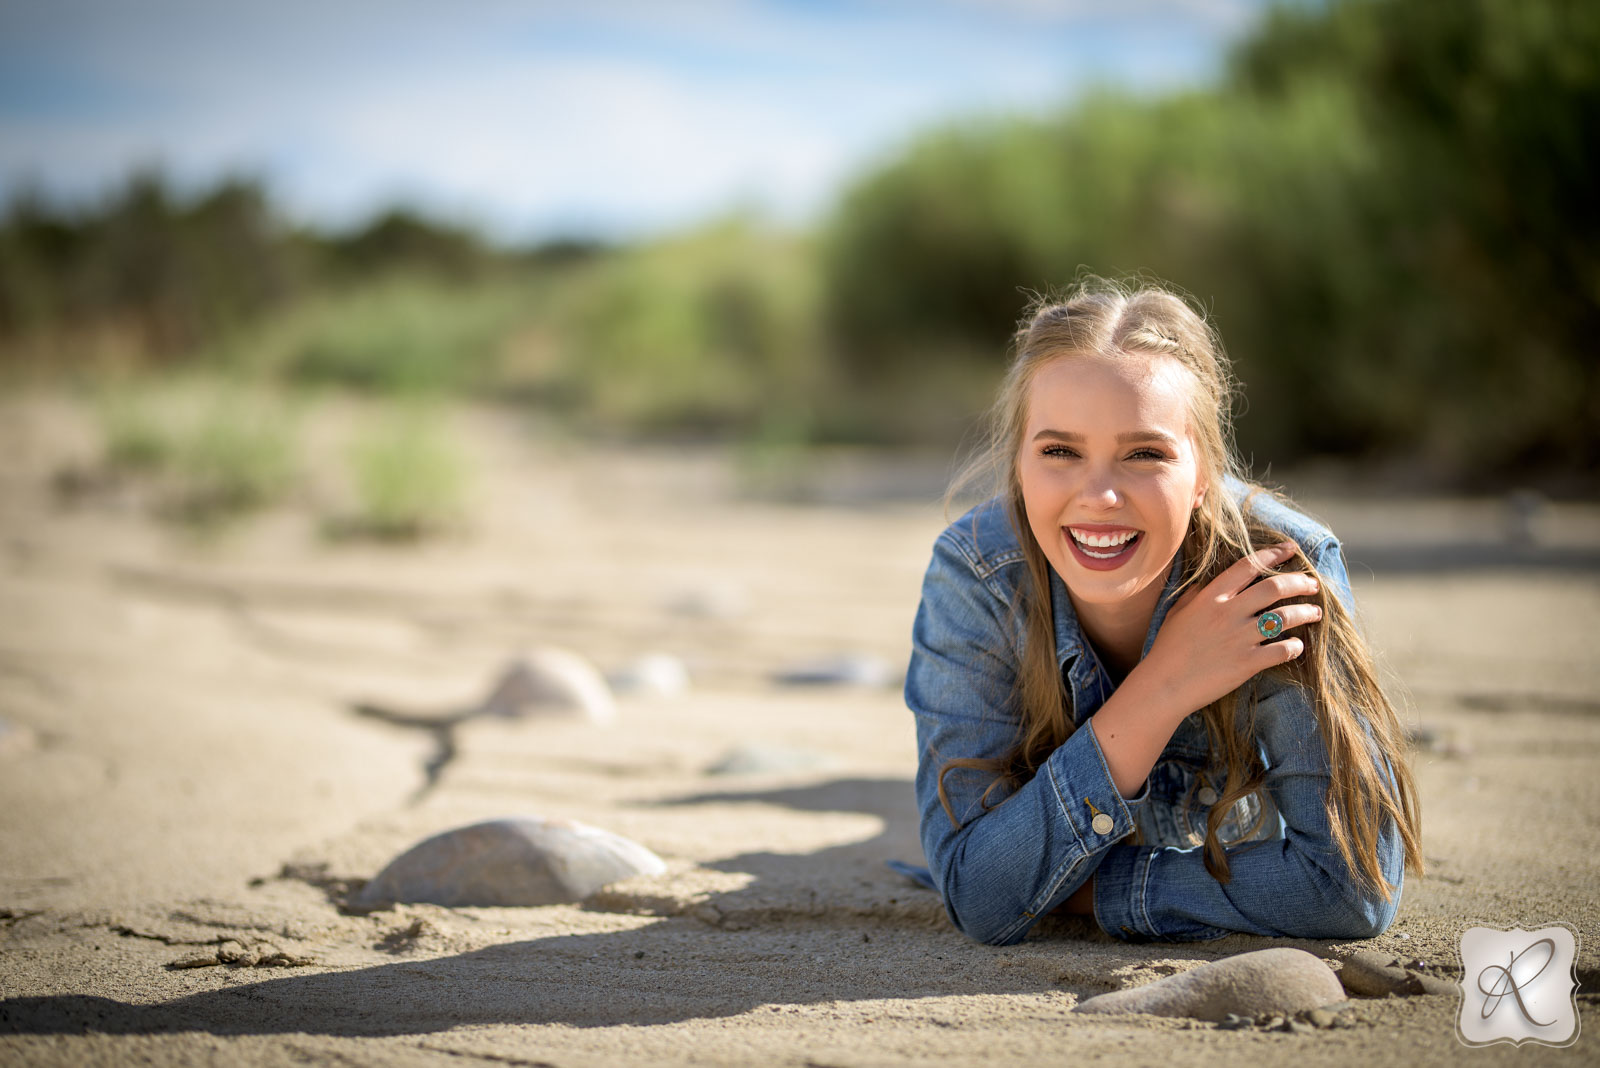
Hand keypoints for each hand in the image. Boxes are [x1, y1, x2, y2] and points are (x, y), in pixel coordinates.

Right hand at [1136, 542, 1322, 719]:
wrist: (1164, 684)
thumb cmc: (1168, 648)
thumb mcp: (1178, 612)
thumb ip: (1198, 593)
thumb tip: (1210, 580)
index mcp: (1211, 597)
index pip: (1248, 566)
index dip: (1273, 555)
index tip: (1291, 550)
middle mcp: (1228, 612)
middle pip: (1274, 587)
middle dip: (1300, 582)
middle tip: (1313, 584)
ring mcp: (1239, 638)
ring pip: (1284, 617)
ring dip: (1306, 612)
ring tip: (1315, 613)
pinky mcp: (1247, 663)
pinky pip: (1282, 650)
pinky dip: (1295, 646)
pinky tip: (1298, 645)